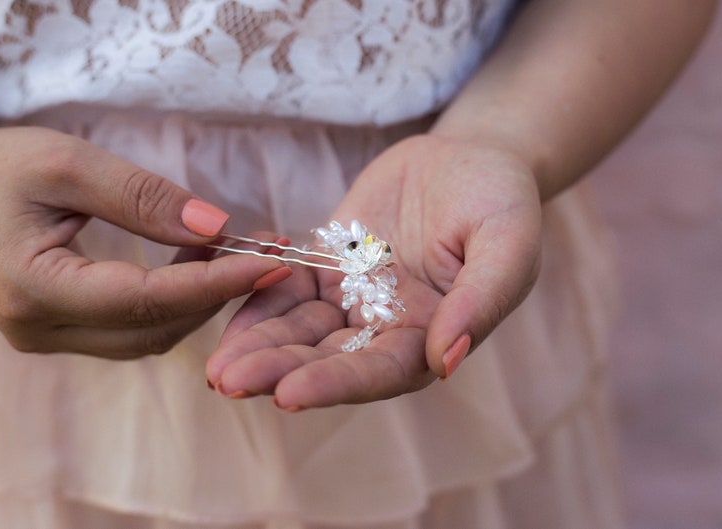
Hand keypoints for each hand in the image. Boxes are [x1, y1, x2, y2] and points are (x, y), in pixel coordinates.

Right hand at [0, 123, 289, 357]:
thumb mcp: (68, 164)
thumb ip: (143, 197)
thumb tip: (216, 227)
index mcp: (32, 289)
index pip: (147, 300)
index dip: (216, 283)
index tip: (270, 261)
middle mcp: (39, 329)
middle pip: (155, 329)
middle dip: (218, 293)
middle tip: (267, 251)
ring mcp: (48, 337)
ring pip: (149, 336)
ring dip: (200, 299)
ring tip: (237, 252)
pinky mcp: (61, 331)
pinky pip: (134, 329)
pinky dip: (174, 301)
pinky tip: (198, 263)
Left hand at [206, 134, 541, 407]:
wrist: (470, 156)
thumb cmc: (501, 197)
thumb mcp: (507, 240)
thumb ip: (482, 299)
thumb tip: (446, 361)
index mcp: (432, 335)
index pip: (381, 371)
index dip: (336, 383)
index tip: (288, 394)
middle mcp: (388, 327)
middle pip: (328, 359)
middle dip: (278, 371)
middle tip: (226, 381)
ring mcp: (355, 298)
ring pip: (300, 330)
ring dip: (258, 344)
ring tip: (214, 364)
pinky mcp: (329, 266)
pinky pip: (287, 286)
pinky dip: (257, 297)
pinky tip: (223, 302)